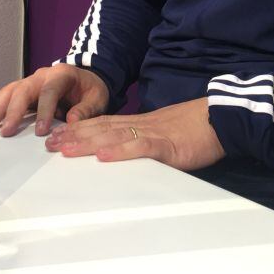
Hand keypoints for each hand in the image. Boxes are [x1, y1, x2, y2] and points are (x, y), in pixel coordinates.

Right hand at [0, 64, 109, 136]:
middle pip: (23, 90)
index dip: (44, 110)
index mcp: (62, 74)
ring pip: (10, 90)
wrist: (86, 80)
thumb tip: (71, 121)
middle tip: (5, 131)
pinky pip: (5, 94)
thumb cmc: (90, 90)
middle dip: (13, 111)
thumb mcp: (98, 99)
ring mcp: (30, 81)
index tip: (41, 131)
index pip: (50, 91)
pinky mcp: (23, 89)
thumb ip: (86, 110)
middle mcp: (43, 75)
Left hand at [45, 97, 224, 171]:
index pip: (104, 123)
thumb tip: (127, 151)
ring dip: (88, 142)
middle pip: (102, 128)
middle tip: (50, 143)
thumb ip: (146, 140)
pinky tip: (104, 156)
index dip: (79, 129)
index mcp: (141, 123)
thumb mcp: (165, 132)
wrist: (223, 117)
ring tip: (66, 149)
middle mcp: (141, 125)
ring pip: (114, 136)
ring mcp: (153, 133)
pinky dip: (120, 151)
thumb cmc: (197, 127)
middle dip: (74, 136)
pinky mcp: (168, 145)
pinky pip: (140, 148)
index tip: (58, 135)